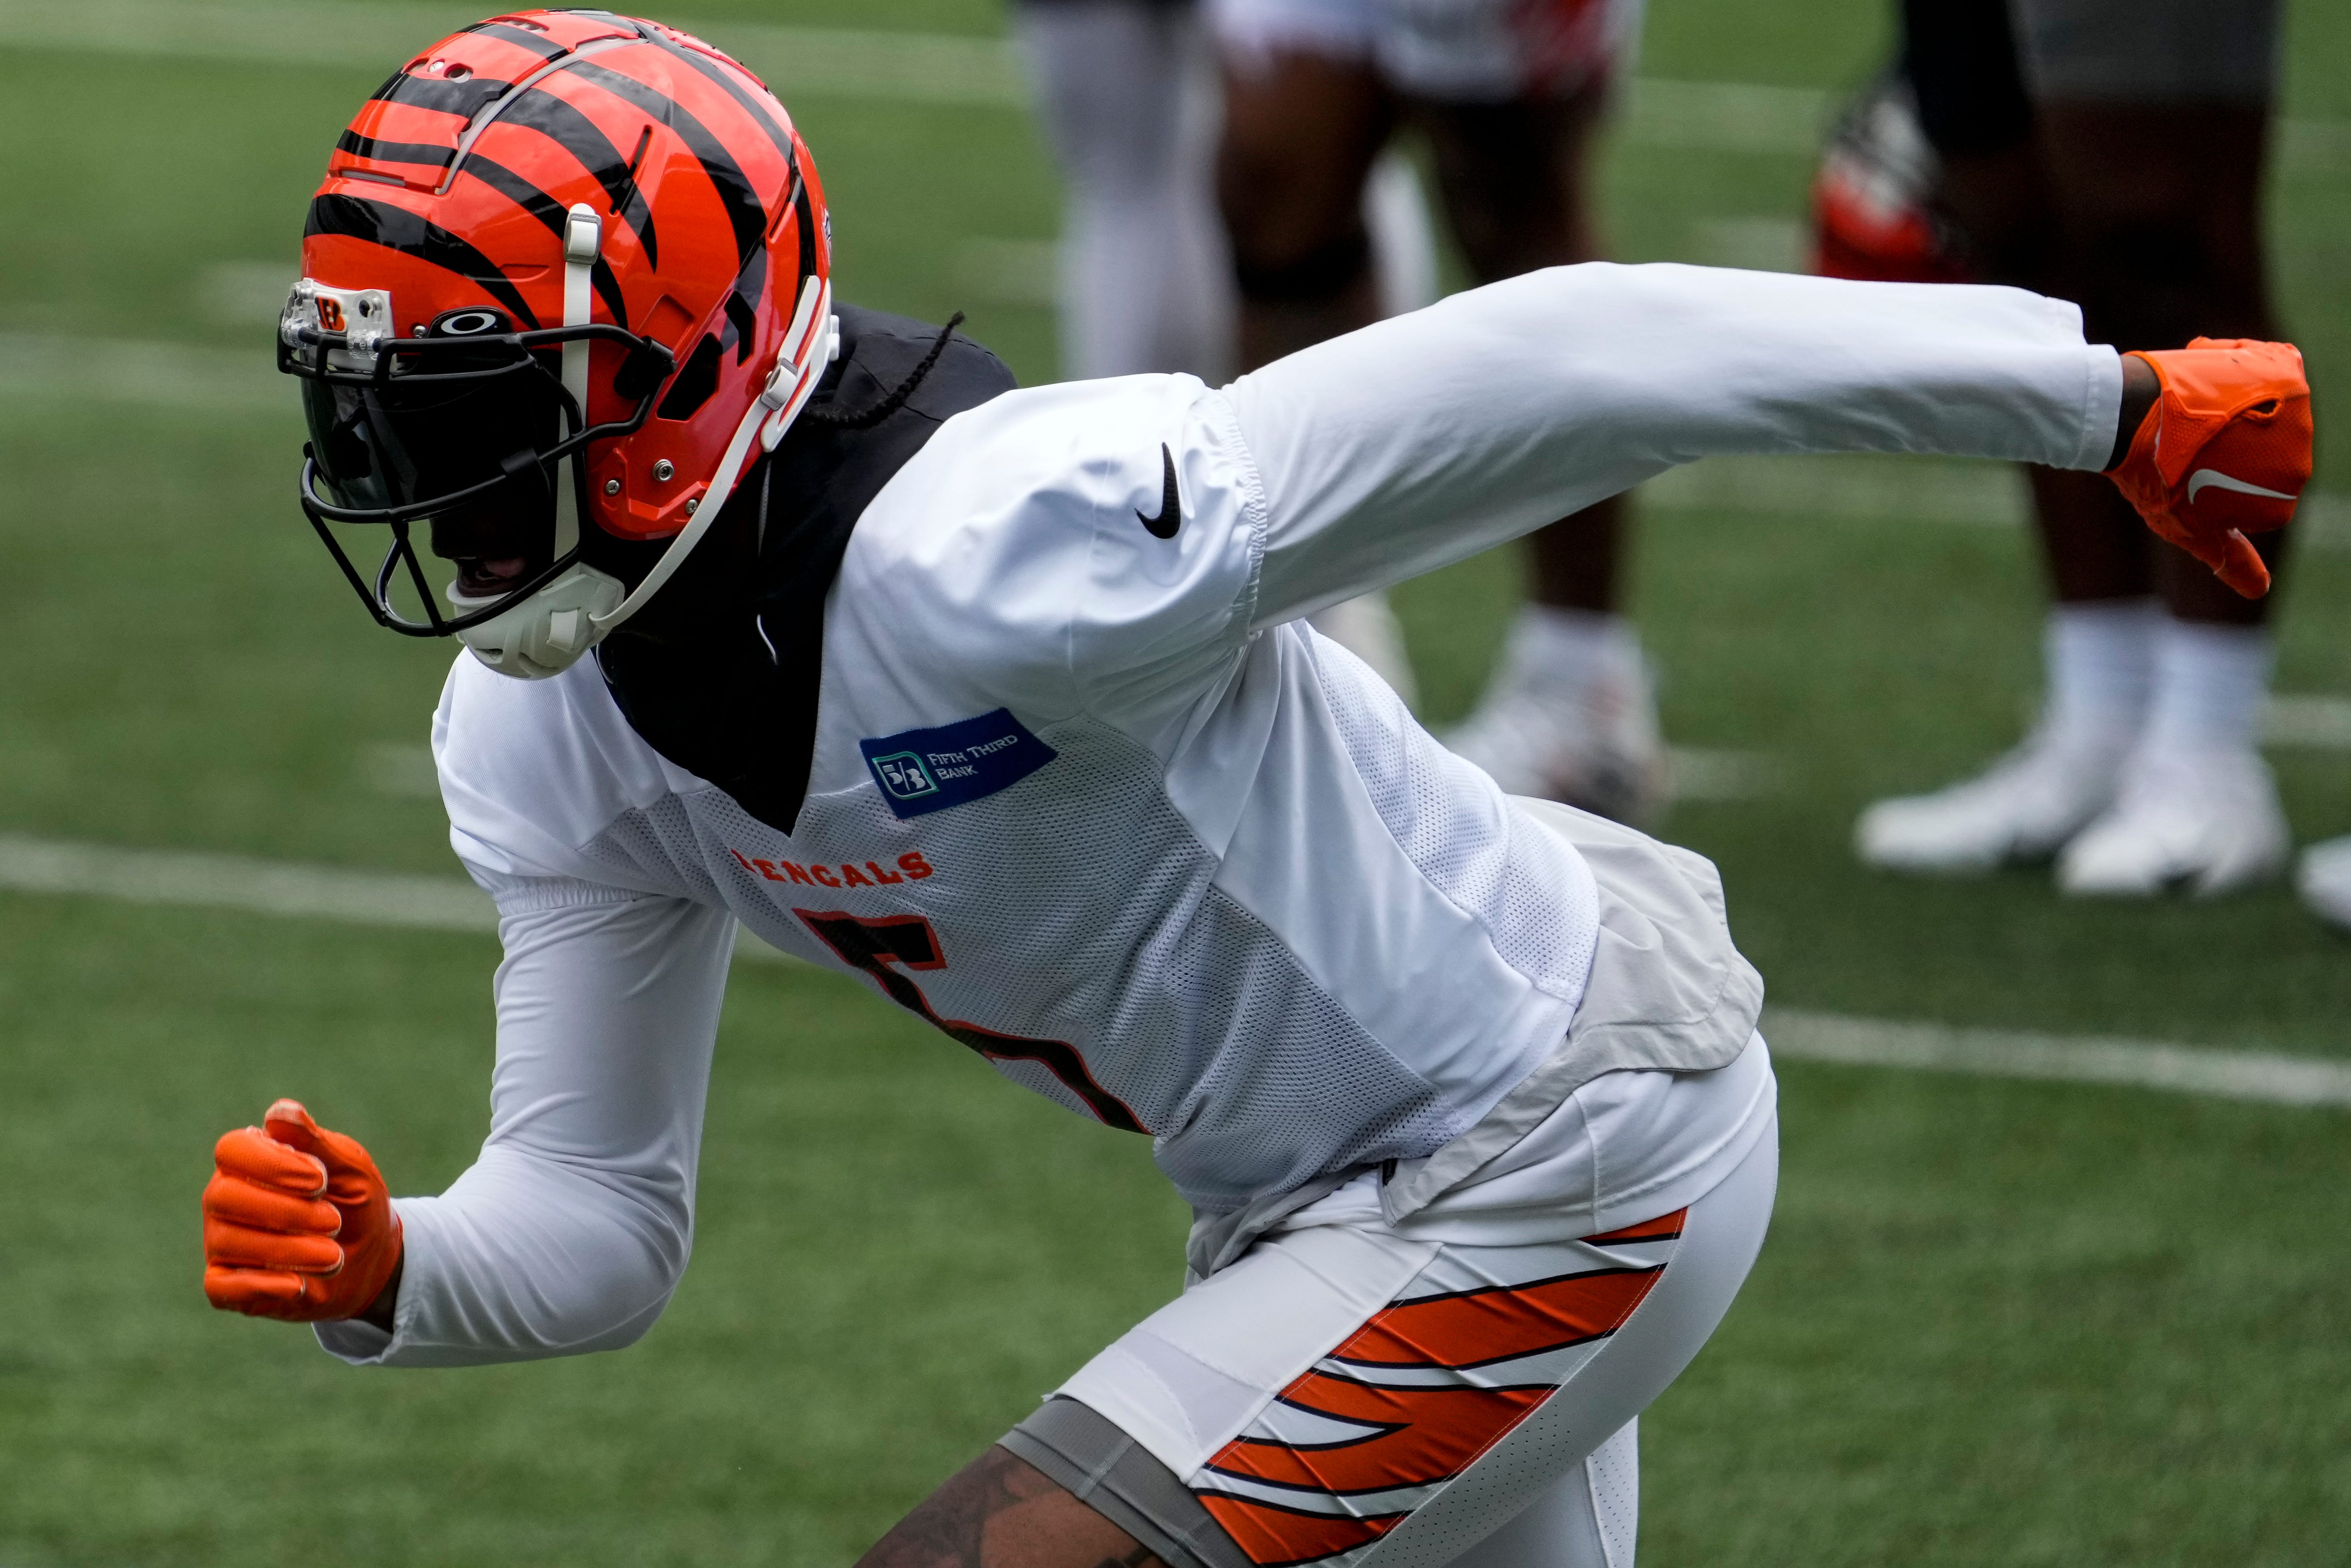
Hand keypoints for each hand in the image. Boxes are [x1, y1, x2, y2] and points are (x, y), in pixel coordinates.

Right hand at [203, 1099, 402, 1323]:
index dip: (271, 1164)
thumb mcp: (351, 1169)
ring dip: (287, 1250)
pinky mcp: (226, 1284)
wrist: (371, 1258)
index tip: (320, 1181)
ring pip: (228, 1242)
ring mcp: (220, 1241)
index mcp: (252, 1160)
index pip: (232, 1149)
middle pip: (223, 1196)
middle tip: (334, 1221)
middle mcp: (226, 1197)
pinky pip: (221, 1286)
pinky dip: (260, 1286)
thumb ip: (316, 1143)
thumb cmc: (356, 1202)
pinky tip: (299, 1285)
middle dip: (285, 1211)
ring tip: (334, 1256)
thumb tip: (281, 1111)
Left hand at [2105, 337, 2311, 598]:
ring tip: (2197, 414)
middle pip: (2268, 454)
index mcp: (2282, 498)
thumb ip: (2231, 557)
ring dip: (2234, 412)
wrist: (2133, 418)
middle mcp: (2301, 456)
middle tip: (2188, 445)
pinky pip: (2279, 367)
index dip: (2219, 483)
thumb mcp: (2191, 527)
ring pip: (2269, 413)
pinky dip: (2250, 369)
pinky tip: (2212, 379)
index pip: (2261, 495)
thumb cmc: (2155, 478)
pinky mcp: (2286, 368)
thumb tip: (2261, 590)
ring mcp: (2299, 410)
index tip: (2191, 474)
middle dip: (2229, 449)